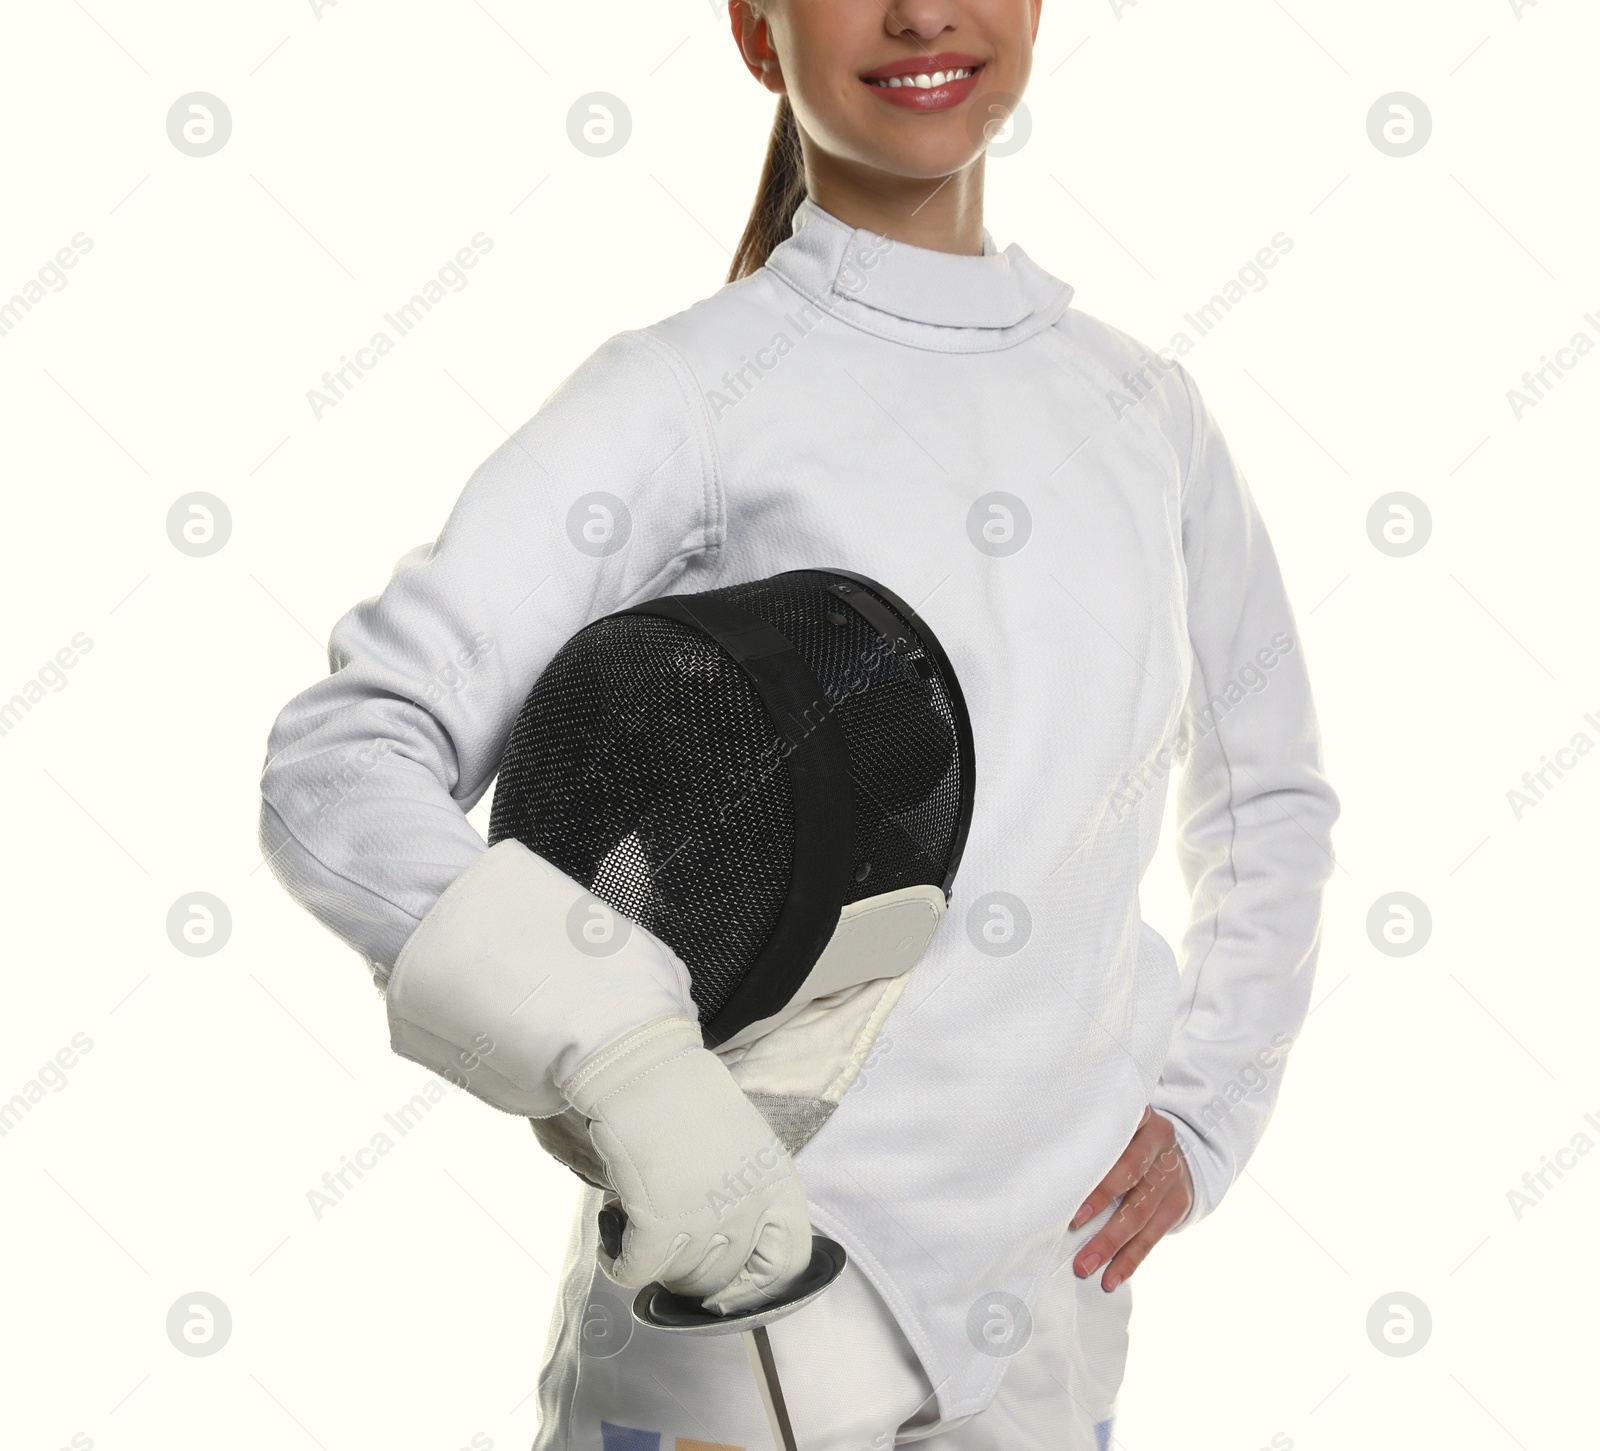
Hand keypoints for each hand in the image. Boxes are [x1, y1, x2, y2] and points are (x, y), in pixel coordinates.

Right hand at [560, 1013, 812, 1314]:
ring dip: (659, 1267)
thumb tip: (734, 1241)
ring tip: (642, 1231)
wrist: (646, 1070)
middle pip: (726, 1278)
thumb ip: (751, 1194)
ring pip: (681, 1280)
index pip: (787, 1262)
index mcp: (777, 1185)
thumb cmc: (690, 1098)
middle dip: (696, 1276)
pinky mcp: (657, 1225)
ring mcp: (704, 1221)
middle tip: (670, 1250)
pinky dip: (620, 1263)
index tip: (729, 1281)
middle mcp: (748, 1208)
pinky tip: (615, 1237)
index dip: (757, 1283)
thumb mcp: (746, 1144)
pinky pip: (637, 1272)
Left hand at [1069, 1107, 1193, 1290]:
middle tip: (1070, 1225)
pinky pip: (1153, 1236)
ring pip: (1140, 1213)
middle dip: (1099, 1203)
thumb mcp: (1111, 1122)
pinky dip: (1131, 1259)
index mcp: (1136, 1113)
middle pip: (1129, 1174)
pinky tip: (1112, 1277)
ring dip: (1111, 1243)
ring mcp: (1171, 1173)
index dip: (1093, 1152)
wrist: (1173, 1150)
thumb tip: (1039, 1166)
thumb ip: (1086, 1133)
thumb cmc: (1122, 1137)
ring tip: (1085, 1266)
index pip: (1114, 1130)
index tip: (1068, 1172)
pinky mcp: (1178, 1203)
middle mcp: (1159, 1139)